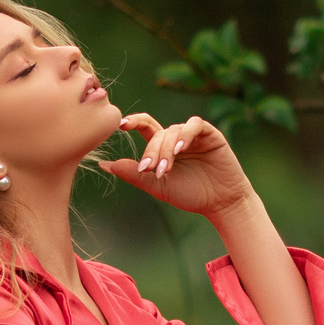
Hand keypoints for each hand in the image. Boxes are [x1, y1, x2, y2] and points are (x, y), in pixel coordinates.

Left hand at [104, 112, 253, 217]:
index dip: (133, 121)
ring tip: (166, 167)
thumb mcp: (156, 185)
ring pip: (173, 130)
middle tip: (151, 170)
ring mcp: (194, 135)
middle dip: (152, 151)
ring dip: (167, 148)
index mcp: (164, 146)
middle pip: (158, 133)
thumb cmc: (190, 195)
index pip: (146, 126)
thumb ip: (133, 173)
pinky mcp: (211, 135)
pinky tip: (181, 149)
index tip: (121, 125)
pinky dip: (185, 135)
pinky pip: (194, 126)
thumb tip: (103, 164)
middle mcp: (177, 137)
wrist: (220, 203)